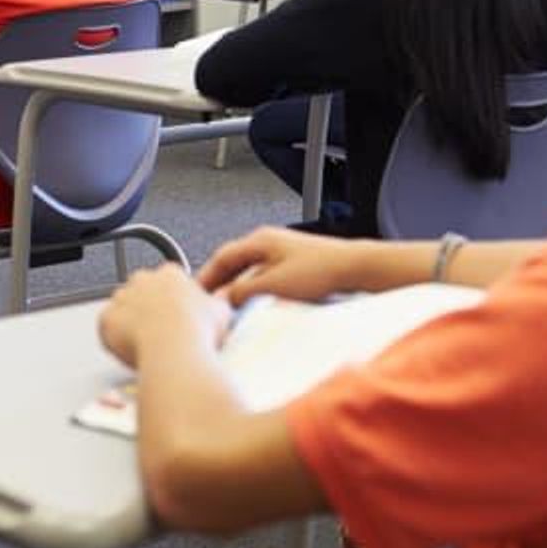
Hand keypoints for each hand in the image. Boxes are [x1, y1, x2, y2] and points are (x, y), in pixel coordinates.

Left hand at [98, 264, 229, 369]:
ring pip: (123, 309)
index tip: (177, 316)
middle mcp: (143, 280)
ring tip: (146, 345)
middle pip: (142, 292)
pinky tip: (129, 350)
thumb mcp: (220, 312)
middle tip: (161, 331)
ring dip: (130, 323)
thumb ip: (216, 303)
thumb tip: (220, 305)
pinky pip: (107, 328)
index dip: (173, 301)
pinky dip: (114, 339)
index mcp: (170, 274)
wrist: (174, 351)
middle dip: (149, 308)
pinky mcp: (106, 318)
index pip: (167, 282)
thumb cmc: (196, 332)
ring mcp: (122, 298)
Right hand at [196, 226, 358, 304]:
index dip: (204, 276)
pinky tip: (255, 304)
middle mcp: (269, 242)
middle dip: (218, 283)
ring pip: (248, 271)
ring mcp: (282, 252)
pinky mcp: (295, 264)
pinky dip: (252, 289)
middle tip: (206, 303)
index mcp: (260, 240)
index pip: (221, 256)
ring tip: (228, 307)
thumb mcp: (272, 284)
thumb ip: (243, 291)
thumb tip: (223, 300)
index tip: (193, 293)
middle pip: (233, 263)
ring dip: (236, 288)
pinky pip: (263, 276)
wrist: (354, 268)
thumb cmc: (321, 269)